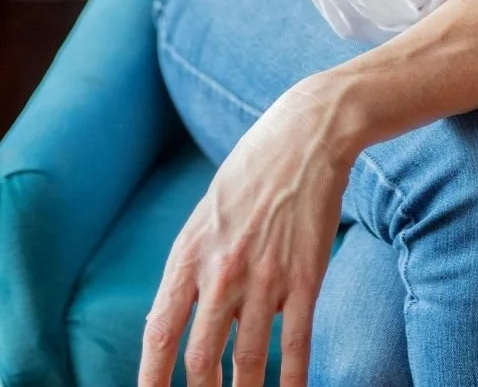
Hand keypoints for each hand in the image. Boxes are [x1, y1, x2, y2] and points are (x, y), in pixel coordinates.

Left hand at [140, 78, 352, 386]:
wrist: (307, 135)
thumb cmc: (253, 170)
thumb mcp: (206, 213)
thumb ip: (192, 265)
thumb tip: (177, 319)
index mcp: (189, 254)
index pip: (159, 335)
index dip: (151, 381)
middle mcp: (222, 273)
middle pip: (200, 359)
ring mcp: (265, 278)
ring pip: (247, 361)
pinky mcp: (305, 278)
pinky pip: (296, 345)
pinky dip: (292, 381)